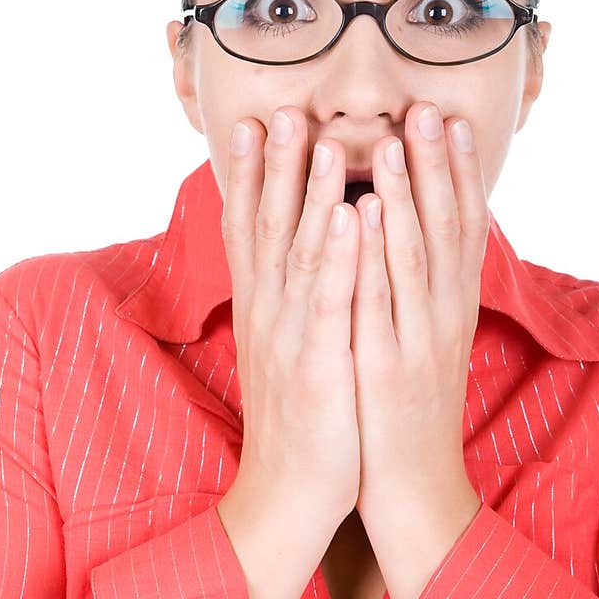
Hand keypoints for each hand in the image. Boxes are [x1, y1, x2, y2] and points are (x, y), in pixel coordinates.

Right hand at [220, 108, 360, 535]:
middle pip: (267, 225)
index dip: (247, 175)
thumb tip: (291, 254)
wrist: (288, 493)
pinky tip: (351, 214)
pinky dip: (338, 255)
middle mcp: (268, 312)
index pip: (248, 228)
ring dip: (308, 192)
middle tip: (280, 105)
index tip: (250, 122)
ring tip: (318, 138)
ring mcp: (291, 336)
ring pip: (299, 251)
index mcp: (262, 306)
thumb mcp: (285, 348)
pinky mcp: (319, 365)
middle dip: (274, 163)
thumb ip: (286, 298)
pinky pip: (329, 301)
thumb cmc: (299, 417)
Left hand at [350, 101, 486, 552]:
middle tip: (427, 107)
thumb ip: (422, 292)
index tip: (449, 118)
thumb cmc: (408, 412)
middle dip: (435, 165)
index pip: (460, 227)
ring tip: (392, 142)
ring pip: (412, 258)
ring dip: (405, 197)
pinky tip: (359, 219)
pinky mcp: (386, 370)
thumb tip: (416, 241)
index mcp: (450, 308)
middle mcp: (442, 317)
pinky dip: (371, 258)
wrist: (414, 491)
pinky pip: (378, 304)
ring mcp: (416, 342)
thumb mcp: (424, 343)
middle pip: (443, 229)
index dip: (458, 172)